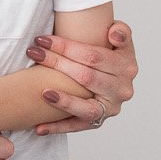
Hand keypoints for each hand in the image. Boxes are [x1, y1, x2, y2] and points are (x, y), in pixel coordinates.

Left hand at [27, 21, 138, 135]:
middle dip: (57, 64)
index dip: (67, 47)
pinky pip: (77, 126)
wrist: (114, 81)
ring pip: (86, 106)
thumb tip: (113, 35)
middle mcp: (121, 89)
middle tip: (34, 54)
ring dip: (65, 101)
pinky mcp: (98, 122)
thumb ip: (122, 32)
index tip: (43, 40)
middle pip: (86, 77)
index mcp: (126, 66)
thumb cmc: (111, 57)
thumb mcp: (121, 42)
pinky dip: (58, 127)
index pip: (94, 56)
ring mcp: (110, 108)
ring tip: (44, 93)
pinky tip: (40, 127)